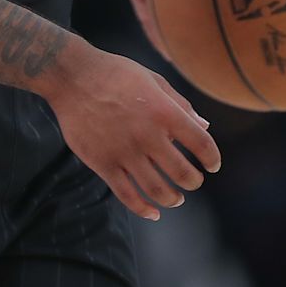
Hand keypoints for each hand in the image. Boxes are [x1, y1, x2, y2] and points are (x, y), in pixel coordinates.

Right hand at [39, 42, 220, 219]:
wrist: (73, 76)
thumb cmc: (116, 74)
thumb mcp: (153, 80)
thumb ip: (180, 105)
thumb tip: (205, 126)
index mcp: (164, 111)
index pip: (201, 144)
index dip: (212, 158)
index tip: (213, 165)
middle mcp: (147, 135)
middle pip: (182, 173)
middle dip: (193, 182)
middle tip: (193, 182)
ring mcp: (124, 152)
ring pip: (157, 190)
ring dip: (172, 198)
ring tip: (176, 198)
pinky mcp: (102, 163)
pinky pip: (127, 195)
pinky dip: (143, 209)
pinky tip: (153, 212)